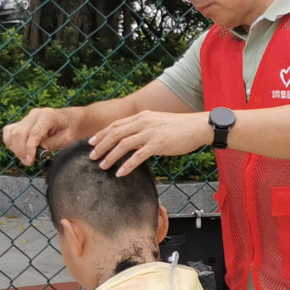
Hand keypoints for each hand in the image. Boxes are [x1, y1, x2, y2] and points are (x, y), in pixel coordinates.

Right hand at [2, 107, 85, 166]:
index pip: (33, 133)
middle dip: (21, 151)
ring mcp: (27, 117)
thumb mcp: (66, 139)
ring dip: (15, 149)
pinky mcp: (23, 122)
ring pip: (12, 132)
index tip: (31, 160)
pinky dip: (10, 142)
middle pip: (19, 133)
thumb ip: (51, 144)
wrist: (72, 119)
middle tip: (28, 162)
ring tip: (25, 158)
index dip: (30, 149)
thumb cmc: (71, 129)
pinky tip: (19, 150)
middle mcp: (35, 114)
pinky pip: (9, 131)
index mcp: (48, 116)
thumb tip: (37, 152)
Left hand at [88, 108, 212, 176]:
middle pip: (115, 133)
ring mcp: (150, 133)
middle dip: (101, 145)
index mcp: (142, 116)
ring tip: (102, 166)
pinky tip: (120, 173)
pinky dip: (127, 165)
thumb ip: (144, 129)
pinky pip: (138, 156)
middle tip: (91, 156)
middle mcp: (143, 122)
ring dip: (111, 156)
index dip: (102, 134)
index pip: (116, 124)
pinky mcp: (158, 144)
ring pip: (123, 144)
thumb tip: (134, 141)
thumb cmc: (180, 127)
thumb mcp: (158, 123)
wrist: (197, 126)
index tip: (92, 142)